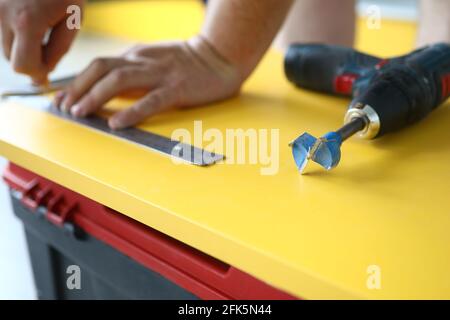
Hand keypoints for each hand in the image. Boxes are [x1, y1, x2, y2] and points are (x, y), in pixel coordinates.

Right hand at [0, 0, 83, 83]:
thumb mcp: (72, 19)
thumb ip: (58, 49)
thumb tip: (44, 72)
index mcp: (27, 21)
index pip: (23, 65)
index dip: (36, 74)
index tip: (46, 76)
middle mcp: (2, 14)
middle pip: (11, 58)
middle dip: (29, 59)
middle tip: (46, 49)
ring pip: (2, 44)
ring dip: (19, 46)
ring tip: (38, 28)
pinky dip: (12, 32)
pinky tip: (27, 20)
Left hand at [56, 36, 242, 128]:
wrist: (220, 57)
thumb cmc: (187, 63)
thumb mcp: (153, 61)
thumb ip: (132, 72)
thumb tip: (105, 90)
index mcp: (136, 56)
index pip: (99, 66)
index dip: (76, 82)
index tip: (62, 99)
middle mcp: (143, 61)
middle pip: (101, 69)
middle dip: (78, 88)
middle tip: (64, 108)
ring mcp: (160, 74)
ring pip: (119, 80)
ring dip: (94, 96)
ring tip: (80, 113)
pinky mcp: (177, 88)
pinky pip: (151, 100)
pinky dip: (131, 112)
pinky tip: (116, 124)